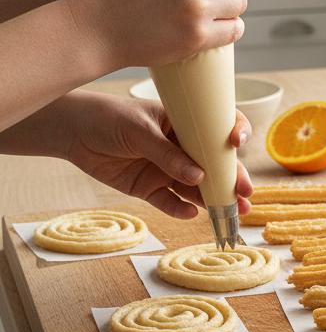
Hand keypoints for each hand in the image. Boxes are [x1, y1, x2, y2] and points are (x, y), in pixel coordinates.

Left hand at [33, 92, 253, 218]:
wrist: (72, 132)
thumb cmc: (109, 118)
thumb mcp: (140, 131)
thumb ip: (167, 155)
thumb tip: (198, 176)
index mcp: (185, 123)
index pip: (218, 127)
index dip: (233, 133)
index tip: (236, 144)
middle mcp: (181, 147)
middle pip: (213, 164)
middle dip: (231, 179)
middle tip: (246, 194)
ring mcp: (166, 168)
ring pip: (196, 187)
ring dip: (213, 199)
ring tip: (230, 213)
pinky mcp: (149, 187)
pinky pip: (169, 201)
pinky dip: (181, 209)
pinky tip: (192, 213)